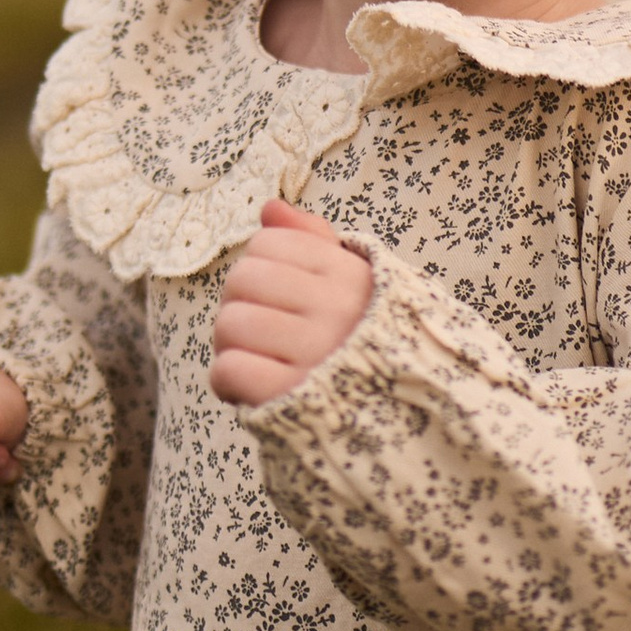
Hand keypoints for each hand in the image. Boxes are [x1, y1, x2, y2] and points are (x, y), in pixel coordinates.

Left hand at [209, 200, 372, 407]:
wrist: (402, 423)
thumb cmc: (363, 345)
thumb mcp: (354, 285)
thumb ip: (312, 241)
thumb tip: (270, 207)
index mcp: (349, 275)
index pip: (268, 243)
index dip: (260, 266)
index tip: (277, 297)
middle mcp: (335, 309)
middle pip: (241, 279)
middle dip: (240, 303)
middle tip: (262, 330)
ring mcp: (314, 354)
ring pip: (230, 324)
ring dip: (232, 345)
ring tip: (258, 359)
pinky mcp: (290, 398)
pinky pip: (228, 369)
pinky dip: (229, 380)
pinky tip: (251, 388)